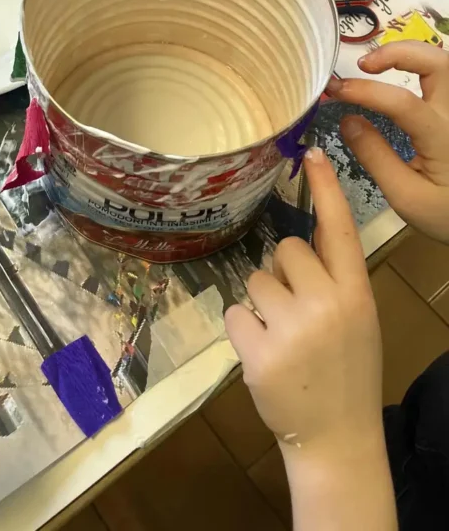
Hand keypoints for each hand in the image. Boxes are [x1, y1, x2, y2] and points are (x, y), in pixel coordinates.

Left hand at [226, 149, 382, 461]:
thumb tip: (291, 247)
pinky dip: (243, 330)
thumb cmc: (345, 372)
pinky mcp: (259, 350)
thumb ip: (331, 282)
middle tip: (296, 313)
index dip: (325, 190)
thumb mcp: (356, 321)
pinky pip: (235, 312)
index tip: (311, 153)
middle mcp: (327, 303)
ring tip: (282, 340)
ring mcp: (292, 327)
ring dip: (261, 304)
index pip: (339, 230)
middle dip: (283, 274)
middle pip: (284, 250)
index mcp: (356, 293)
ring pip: (255, 279)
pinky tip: (264, 355)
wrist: (337, 438)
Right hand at [327, 41, 448, 242]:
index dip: (366, 91)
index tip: (336, 90)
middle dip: (397, 53)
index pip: (403, 103)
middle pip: (438, 63)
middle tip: (363, 65)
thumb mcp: (406, 198)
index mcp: (443, 140)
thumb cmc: (446, 214)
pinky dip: (418, 65)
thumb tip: (347, 120)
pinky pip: (442, 78)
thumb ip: (376, 158)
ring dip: (408, 54)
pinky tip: (397, 74)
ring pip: (443, 62)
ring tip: (375, 65)